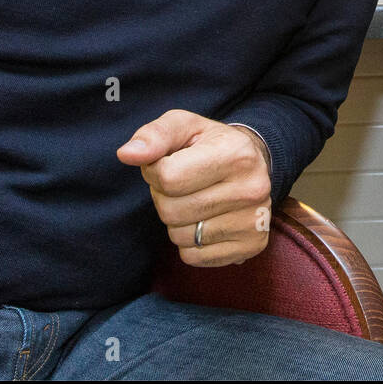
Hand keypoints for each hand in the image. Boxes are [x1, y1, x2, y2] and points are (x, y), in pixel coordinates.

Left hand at [117, 110, 271, 267]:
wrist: (253, 163)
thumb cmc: (210, 143)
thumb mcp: (183, 126)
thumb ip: (153, 136)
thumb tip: (127, 154)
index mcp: (236, 153)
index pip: (169, 178)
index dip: (154, 171)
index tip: (165, 163)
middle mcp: (252, 188)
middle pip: (172, 210)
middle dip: (164, 197)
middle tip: (181, 184)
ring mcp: (255, 221)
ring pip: (180, 236)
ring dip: (176, 221)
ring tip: (195, 200)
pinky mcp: (252, 245)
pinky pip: (194, 257)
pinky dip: (190, 242)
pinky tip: (206, 220)